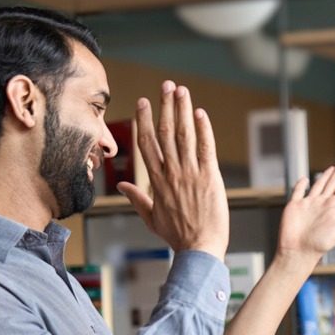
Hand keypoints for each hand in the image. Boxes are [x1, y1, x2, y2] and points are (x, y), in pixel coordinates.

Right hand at [117, 81, 228, 260]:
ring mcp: (191, 174)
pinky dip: (203, 129)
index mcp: (157, 182)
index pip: (147, 144)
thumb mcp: (152, 218)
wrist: (199, 249)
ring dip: (182, 110)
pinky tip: (200, 113)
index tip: (144, 102)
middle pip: (164, 133)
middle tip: (166, 85)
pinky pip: (206, 148)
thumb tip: (123, 186)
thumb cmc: (178, 236)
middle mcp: (171, 173)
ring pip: (184, 135)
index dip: (144, 120)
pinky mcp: (210, 177)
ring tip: (181, 90)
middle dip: (165, 106)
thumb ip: (137, 199)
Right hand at [275, 160, 334, 271]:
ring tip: (332, 168)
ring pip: (318, 186)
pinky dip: (301, 185)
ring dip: (325, 177)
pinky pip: (298, 192)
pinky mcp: (294, 206)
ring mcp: (308, 204)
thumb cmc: (321, 243)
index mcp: (334, 208)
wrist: (298, 251)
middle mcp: (322, 204)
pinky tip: (304, 180)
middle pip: (333, 184)